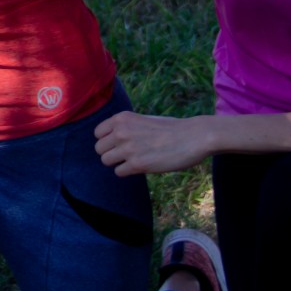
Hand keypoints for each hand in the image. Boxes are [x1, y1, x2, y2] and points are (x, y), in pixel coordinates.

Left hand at [94, 110, 212, 176]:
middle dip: (111, 153)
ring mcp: (128, 148)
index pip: (97, 133)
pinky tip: (141, 166)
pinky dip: (127, 172)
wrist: (193, 136)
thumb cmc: (171, 129)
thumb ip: (126, 128)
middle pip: (99, 149)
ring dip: (118, 163)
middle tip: (126, 155)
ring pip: (106, 161)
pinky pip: (118, 172)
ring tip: (133, 160)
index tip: (118, 144)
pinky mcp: (137, 164)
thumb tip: (111, 140)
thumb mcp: (143, 119)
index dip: (107, 141)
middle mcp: (121, 131)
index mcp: (122, 118)